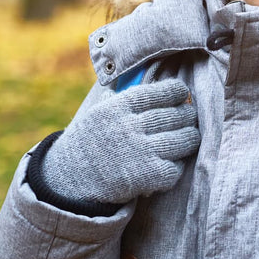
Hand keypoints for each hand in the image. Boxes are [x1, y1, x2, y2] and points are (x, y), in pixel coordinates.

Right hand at [41, 79, 199, 204]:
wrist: (69, 181)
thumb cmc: (90, 142)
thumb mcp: (99, 112)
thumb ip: (123, 97)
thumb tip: (150, 77)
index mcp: (118, 106)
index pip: (163, 92)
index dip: (178, 92)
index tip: (182, 94)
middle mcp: (129, 126)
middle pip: (179, 116)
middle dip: (188, 116)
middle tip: (189, 118)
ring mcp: (139, 152)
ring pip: (185, 139)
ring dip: (190, 139)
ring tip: (188, 138)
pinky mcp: (147, 176)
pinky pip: (177, 167)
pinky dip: (177, 167)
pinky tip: (171, 163)